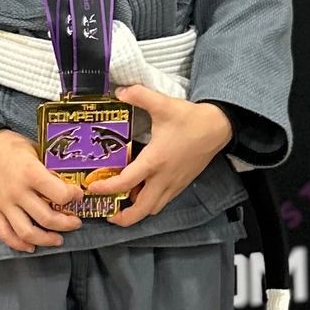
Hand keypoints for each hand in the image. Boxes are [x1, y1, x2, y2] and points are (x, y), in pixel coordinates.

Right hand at [0, 129, 85, 253]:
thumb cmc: (9, 146)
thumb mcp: (34, 149)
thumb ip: (49, 168)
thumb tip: (68, 182)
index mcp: (30, 173)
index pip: (59, 195)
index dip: (73, 197)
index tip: (78, 196)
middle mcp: (18, 192)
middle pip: (47, 219)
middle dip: (67, 224)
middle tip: (75, 222)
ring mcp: (4, 204)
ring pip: (27, 233)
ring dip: (46, 240)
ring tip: (58, 239)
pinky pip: (6, 234)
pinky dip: (19, 244)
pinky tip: (31, 246)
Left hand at [100, 89, 231, 229]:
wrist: (217, 127)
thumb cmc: (190, 118)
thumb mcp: (163, 104)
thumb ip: (139, 95)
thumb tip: (119, 91)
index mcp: (154, 161)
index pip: (126, 182)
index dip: (106, 188)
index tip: (92, 188)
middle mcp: (163, 178)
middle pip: (142, 210)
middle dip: (123, 217)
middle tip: (108, 213)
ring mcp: (174, 184)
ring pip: (154, 208)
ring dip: (137, 211)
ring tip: (124, 203)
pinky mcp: (182, 184)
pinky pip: (163, 201)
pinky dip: (150, 202)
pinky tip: (143, 191)